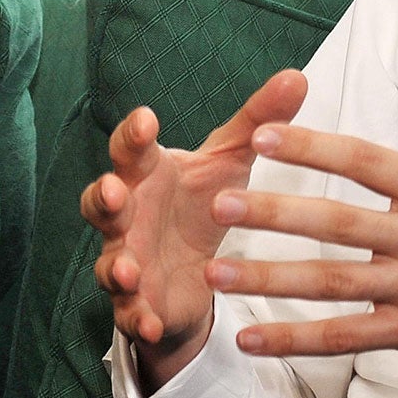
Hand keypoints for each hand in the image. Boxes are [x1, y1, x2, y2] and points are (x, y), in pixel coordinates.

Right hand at [83, 69, 308, 389]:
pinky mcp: (136, 303)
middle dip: (104, 197)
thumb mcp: (230, 163)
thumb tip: (296, 77)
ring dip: (116, 266)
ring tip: (129, 270)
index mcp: (147, 176)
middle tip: (115, 191)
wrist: (195, 275)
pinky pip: (128, 312)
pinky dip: (136, 316)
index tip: (147, 119)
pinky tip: (150, 320)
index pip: (130, 150)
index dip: (133, 135)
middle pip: (101, 203)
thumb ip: (257, 123)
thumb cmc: (202, 205)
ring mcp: (127, 260)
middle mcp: (128, 217)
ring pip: (109, 262)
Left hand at [206, 63, 397, 370]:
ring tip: (217, 274)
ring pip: (334, 284)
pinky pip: (348, 338)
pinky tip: (250, 338)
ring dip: (271, 281)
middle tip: (220, 207)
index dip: (312, 149)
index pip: (365, 163)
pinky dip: (298, 340)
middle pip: (338, 224)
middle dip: (275, 215)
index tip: (262, 138)